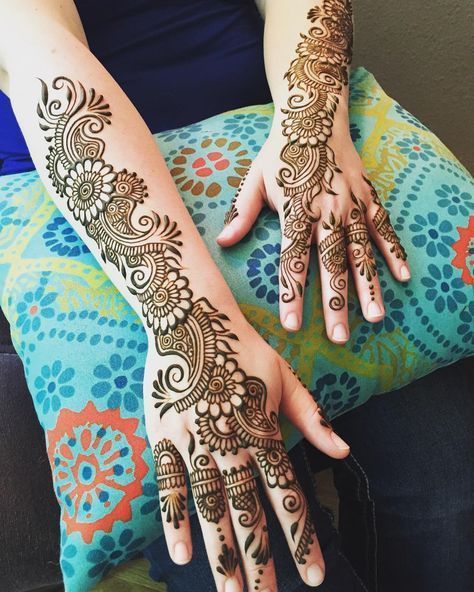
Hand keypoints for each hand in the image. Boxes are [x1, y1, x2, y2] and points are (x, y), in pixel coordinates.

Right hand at [144, 310, 349, 591]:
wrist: (192, 317)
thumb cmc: (242, 346)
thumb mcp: (285, 376)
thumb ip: (312, 416)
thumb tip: (344, 449)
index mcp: (263, 428)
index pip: (287, 493)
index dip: (302, 536)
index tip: (313, 575)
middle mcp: (231, 442)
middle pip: (248, 512)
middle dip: (260, 562)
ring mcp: (195, 441)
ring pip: (210, 507)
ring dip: (220, 554)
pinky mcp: (164, 435)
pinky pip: (168, 485)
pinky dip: (174, 519)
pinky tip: (181, 554)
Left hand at [217, 118, 410, 342]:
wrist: (314, 114)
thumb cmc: (280, 152)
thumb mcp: (254, 179)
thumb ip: (241, 214)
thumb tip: (222, 243)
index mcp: (296, 209)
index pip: (292, 259)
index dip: (291, 293)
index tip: (292, 324)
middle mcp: (327, 211)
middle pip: (331, 263)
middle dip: (335, 302)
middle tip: (339, 337)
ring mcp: (352, 205)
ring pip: (361, 251)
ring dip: (368, 286)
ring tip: (374, 318)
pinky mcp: (369, 197)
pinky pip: (384, 227)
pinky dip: (394, 251)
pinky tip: (402, 278)